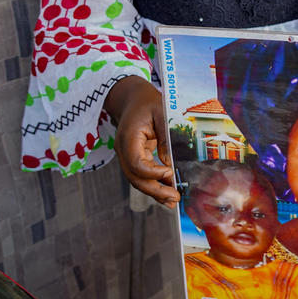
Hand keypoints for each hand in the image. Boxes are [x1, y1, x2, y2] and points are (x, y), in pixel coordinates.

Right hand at [106, 76, 179, 207]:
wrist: (132, 97)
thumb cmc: (148, 101)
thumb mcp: (162, 113)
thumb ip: (165, 138)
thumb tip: (170, 163)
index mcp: (128, 138)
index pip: (136, 163)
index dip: (152, 172)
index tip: (170, 173)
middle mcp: (123, 149)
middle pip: (135, 177)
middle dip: (154, 190)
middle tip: (174, 199)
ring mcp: (126, 154)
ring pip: (136, 179)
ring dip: (154, 191)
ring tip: (172, 201)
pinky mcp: (133, 156)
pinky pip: (141, 174)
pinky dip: (153, 184)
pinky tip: (166, 193)